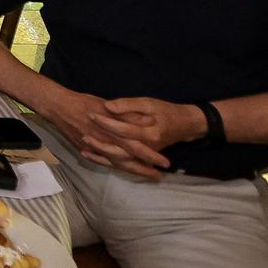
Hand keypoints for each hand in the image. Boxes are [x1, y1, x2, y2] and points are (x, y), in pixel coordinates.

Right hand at [47, 89, 172, 178]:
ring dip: (132, 170)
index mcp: (111, 131)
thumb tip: (147, 122)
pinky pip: (102, 162)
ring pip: (116, 164)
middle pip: (128, 161)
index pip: (136, 147)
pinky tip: (122, 169)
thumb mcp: (108, 105)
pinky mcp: (85, 150)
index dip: (151, 156)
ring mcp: (94, 149)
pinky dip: (113, 166)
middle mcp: (104, 143)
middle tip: (159, 176)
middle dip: (144, 169)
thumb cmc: (85, 103)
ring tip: (146, 175)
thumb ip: (127, 116)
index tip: (165, 163)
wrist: (59, 107)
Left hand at [89, 97, 203, 160]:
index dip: (106, 122)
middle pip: (118, 150)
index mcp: (149, 133)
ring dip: (99, 155)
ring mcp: (142, 155)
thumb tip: (108, 107)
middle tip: (82, 134)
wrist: (185, 125)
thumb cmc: (166, 111)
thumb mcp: (149, 103)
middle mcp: (145, 147)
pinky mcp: (140, 157)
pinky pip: (121, 163)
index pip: (123, 129)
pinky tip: (88, 155)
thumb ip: (128, 105)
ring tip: (82, 149)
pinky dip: (104, 161)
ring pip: (118, 160)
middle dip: (98, 143)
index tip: (91, 113)